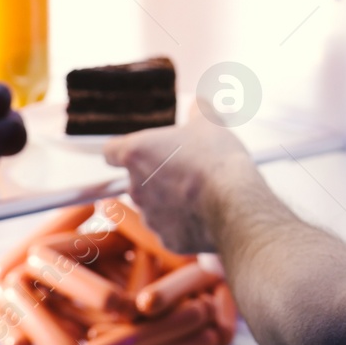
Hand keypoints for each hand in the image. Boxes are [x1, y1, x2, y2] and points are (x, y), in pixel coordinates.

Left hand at [103, 111, 253, 252]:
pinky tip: (206, 213)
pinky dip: (185, 222)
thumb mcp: (209, 123)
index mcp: (136, 153)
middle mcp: (135, 187)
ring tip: (201, 192)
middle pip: (136, 180)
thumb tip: (198, 105)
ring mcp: (150, 217)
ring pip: (154, 206)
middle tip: (186, 168)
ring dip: (170, 200)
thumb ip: (197, 112)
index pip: (111, 151)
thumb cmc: (216, 159)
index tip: (142, 151)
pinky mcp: (167, 240)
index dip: (125, 150)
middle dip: (157, 176)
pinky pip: (172, 228)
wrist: (234, 204)